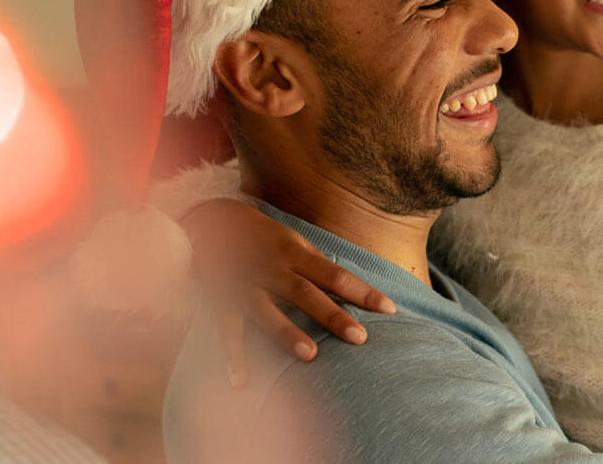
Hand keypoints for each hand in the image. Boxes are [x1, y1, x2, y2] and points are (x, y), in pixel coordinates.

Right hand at [185, 198, 395, 385]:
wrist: (212, 221)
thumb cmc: (265, 238)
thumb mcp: (295, 242)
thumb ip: (319, 266)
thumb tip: (353, 289)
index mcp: (295, 254)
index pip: (335, 274)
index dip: (362, 292)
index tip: (390, 310)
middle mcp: (272, 269)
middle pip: (305, 294)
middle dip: (332, 316)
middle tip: (359, 338)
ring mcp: (246, 286)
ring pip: (268, 312)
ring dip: (287, 333)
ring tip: (310, 355)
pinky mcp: (222, 300)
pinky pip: (228, 331)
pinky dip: (233, 357)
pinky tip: (241, 382)